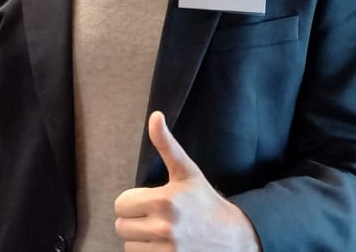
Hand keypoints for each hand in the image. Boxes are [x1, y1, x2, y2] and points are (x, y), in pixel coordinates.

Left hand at [113, 111, 260, 250]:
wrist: (234, 237)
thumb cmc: (205, 201)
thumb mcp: (186, 172)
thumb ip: (166, 145)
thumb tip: (155, 116)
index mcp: (163, 201)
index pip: (120, 204)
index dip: (132, 202)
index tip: (150, 202)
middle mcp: (163, 227)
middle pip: (121, 226)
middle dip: (134, 221)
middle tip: (155, 217)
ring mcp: (167, 250)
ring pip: (128, 244)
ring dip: (140, 239)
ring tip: (161, 232)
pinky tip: (163, 246)